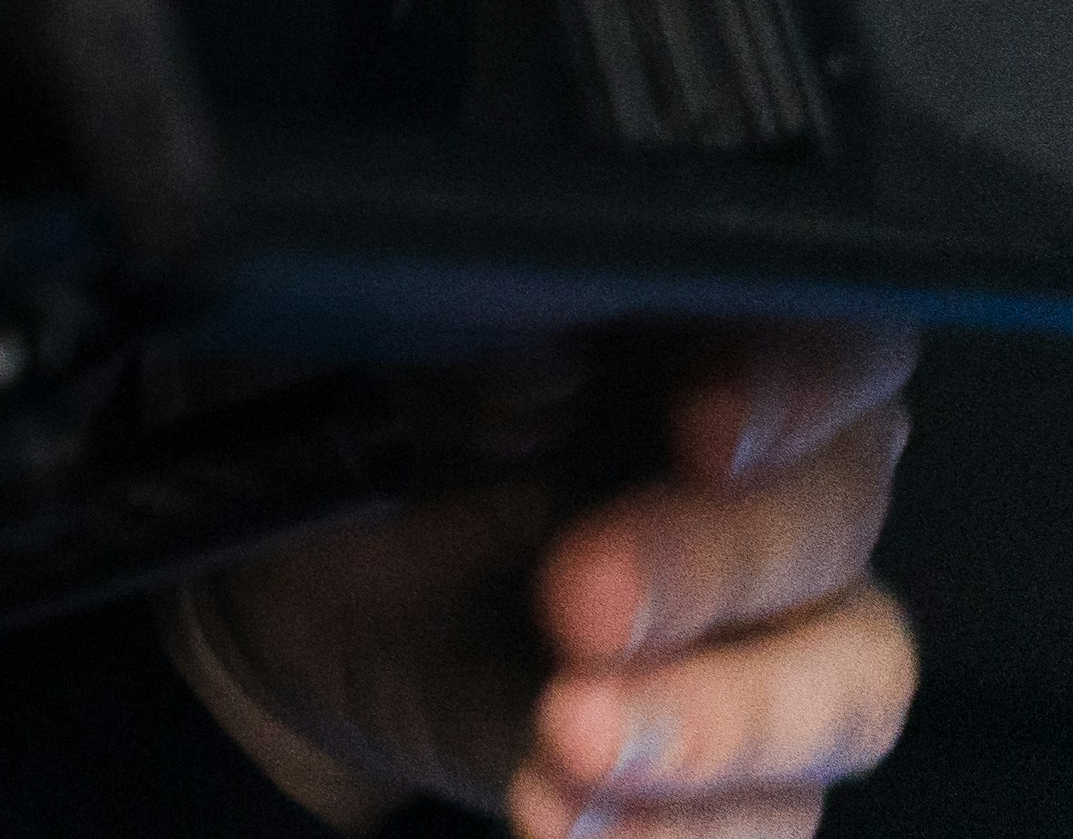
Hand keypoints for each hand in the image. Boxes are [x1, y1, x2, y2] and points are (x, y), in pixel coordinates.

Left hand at [167, 322, 920, 836]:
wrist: (287, 581)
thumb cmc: (346, 418)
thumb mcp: (363, 347)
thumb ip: (470, 338)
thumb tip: (542, 366)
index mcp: (695, 340)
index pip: (824, 340)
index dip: (795, 382)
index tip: (703, 426)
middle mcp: (765, 480)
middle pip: (831, 513)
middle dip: (711, 564)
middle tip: (581, 602)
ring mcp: (769, 634)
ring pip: (841, 681)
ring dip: (710, 722)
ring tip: (572, 739)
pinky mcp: (733, 767)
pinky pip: (768, 815)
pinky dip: (674, 827)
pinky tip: (566, 813)